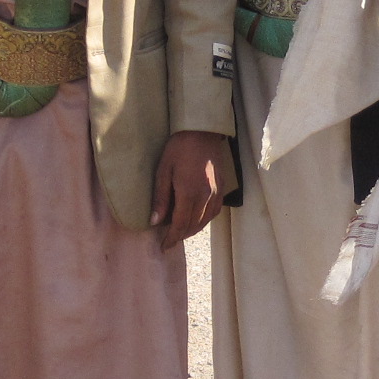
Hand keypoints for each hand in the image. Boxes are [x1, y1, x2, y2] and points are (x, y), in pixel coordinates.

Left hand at [150, 130, 230, 248]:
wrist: (202, 132)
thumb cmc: (178, 148)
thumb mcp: (163, 171)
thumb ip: (161, 198)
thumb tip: (155, 222)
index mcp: (189, 193)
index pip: (180, 225)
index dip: (172, 238)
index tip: (163, 246)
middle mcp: (205, 197)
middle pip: (193, 226)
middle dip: (181, 236)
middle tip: (169, 241)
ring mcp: (216, 193)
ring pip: (205, 221)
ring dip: (192, 230)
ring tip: (180, 232)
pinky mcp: (222, 188)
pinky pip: (214, 212)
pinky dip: (204, 220)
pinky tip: (196, 219)